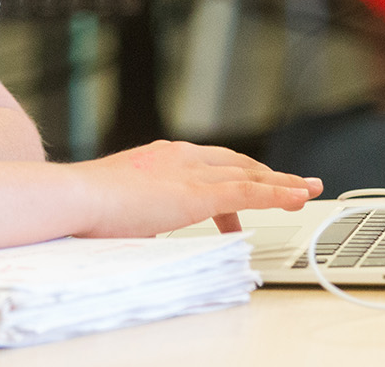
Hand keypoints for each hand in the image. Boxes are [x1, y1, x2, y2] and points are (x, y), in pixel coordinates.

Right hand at [72, 140, 321, 235]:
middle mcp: (181, 156)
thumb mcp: (122, 205)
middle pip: (237, 163)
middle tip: (291, 186)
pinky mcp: (198, 194)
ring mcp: (191, 172)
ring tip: (307, 191)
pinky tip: (297, 199)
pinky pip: (250, 193)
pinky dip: (278, 195)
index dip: (234, 174)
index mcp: (161, 156)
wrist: (77, 197)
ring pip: (250, 175)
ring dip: (283, 184)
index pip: (210, 163)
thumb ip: (142, 211)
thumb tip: (144, 229)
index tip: (248, 188)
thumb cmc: (86, 207)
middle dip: (268, 174)